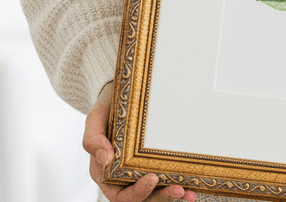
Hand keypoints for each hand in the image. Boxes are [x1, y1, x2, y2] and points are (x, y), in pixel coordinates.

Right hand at [84, 83, 196, 201]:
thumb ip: (93, 139)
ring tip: (187, 192)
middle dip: (160, 198)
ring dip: (171, 196)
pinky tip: (192, 189)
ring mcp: (141, 172)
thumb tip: (106, 158)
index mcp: (106, 173)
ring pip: (155, 194)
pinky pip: (167, 180)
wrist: (124, 93)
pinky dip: (180, 187)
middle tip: (178, 189)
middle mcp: (123, 178)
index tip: (153, 178)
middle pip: (142, 199)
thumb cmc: (107, 107)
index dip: (137, 193)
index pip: (120, 196)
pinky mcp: (156, 164)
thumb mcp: (95, 119)